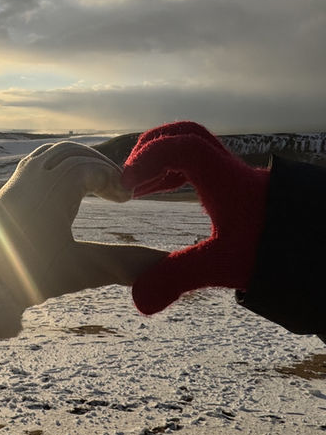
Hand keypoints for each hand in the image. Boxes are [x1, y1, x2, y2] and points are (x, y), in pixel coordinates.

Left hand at [0, 141, 164, 306]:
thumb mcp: (83, 269)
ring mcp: (18, 180)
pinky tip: (67, 184)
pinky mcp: (8, 188)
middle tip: (117, 190)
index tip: (126, 199)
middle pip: (73, 154)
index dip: (112, 180)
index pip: (89, 168)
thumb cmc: (32, 275)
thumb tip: (164, 265)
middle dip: (99, 167)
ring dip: (79, 162)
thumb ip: (125, 263)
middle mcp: (34, 176)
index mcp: (53, 189)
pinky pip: (36, 160)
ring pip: (53, 153)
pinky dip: (58, 164)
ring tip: (97, 184)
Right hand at [122, 121, 269, 313]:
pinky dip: (178, 174)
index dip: (148, 158)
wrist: (317, 251)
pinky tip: (168, 195)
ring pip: (194, 148)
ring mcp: (235, 175)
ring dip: (163, 164)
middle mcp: (229, 169)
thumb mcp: (222, 266)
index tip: (127, 185)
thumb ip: (177, 278)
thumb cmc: (275, 252)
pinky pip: (202, 165)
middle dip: (151, 150)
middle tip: (130, 177)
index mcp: (224, 179)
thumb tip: (138, 299)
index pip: (181, 147)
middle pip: (186, 135)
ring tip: (140, 190)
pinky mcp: (240, 186)